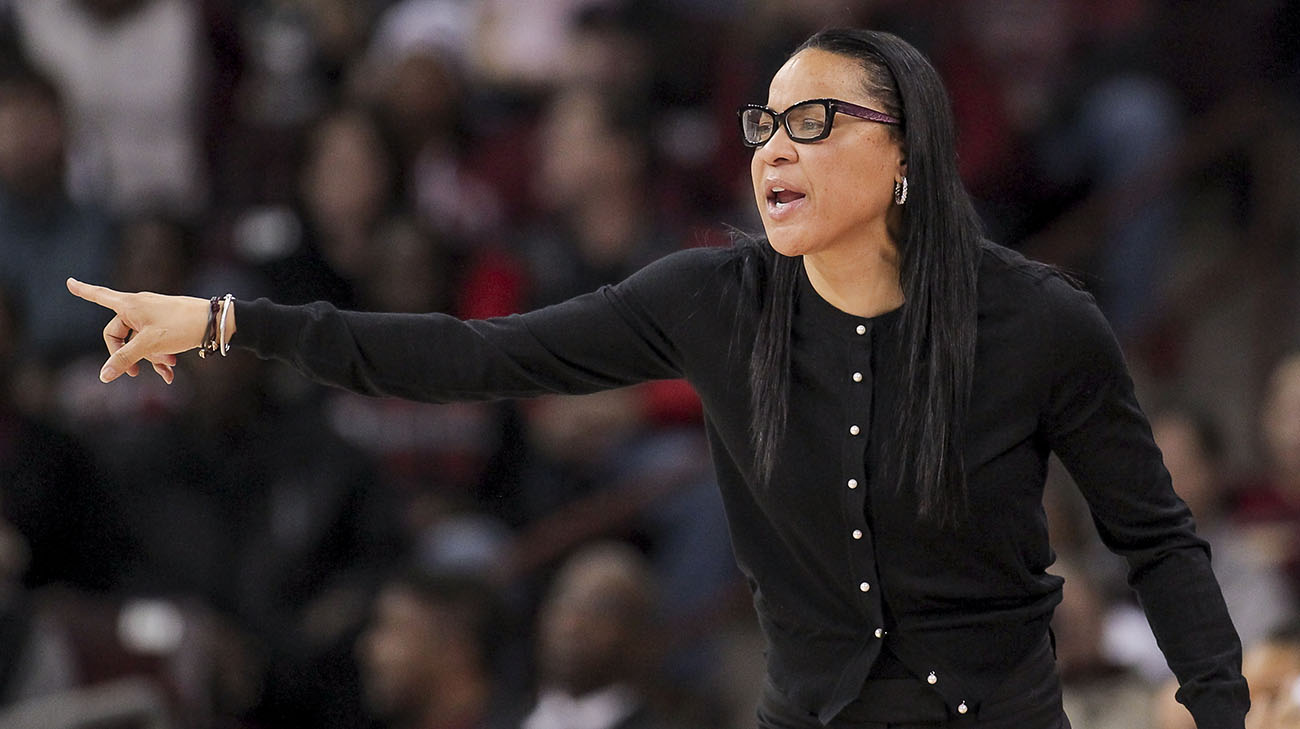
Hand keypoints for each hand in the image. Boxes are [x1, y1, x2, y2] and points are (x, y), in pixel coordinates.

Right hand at [66, 278, 215, 383]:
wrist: (215, 322)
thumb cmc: (181, 326)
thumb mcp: (149, 344)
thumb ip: (125, 359)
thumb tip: (104, 375)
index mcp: (129, 305)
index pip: (100, 296)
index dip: (84, 291)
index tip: (69, 282)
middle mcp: (139, 307)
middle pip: (120, 334)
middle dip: (131, 355)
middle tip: (137, 374)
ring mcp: (153, 315)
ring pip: (141, 342)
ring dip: (152, 359)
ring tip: (168, 367)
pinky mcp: (167, 324)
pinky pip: (155, 343)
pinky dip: (161, 357)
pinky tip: (171, 374)